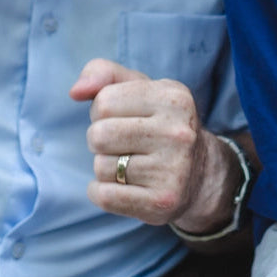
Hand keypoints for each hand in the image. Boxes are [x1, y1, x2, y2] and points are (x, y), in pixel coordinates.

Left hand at [69, 58, 224, 227]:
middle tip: (121, 143)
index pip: (104, 101)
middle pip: (99, 135)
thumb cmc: (158, 121)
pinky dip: (101, 191)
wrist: (200, 172)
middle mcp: (178, 132)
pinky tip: (120, 185)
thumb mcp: (139, 87)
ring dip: (105, 166)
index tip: (121, 117)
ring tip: (129, 163)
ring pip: (101, 167)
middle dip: (99, 139)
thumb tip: (76, 92)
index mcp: (173, 97)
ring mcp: (173, 170)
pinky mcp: (163, 202)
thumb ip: (104, 74)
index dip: (102, 110)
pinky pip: (106, 196)